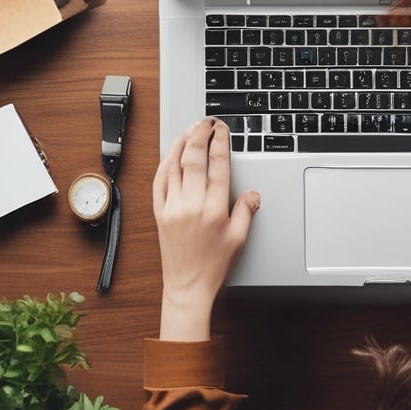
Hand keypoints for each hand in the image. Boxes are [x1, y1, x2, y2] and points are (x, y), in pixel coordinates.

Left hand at [153, 118, 259, 340]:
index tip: (222, 130)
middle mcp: (191, 205)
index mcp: (214, 209)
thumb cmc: (213, 266)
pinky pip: (159, 181)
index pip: (218, 166)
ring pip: (174, 165)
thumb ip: (246, 211)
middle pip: (194, 159)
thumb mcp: (239, 239)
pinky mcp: (159, 213)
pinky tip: (171, 154)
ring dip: (182, 143)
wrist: (187, 286)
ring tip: (190, 130)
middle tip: (207, 122)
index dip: (220, 143)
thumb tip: (251, 193)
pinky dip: (164, 163)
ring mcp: (172, 207)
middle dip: (200, 135)